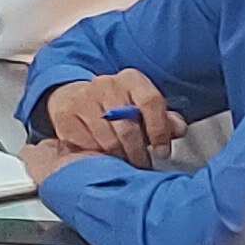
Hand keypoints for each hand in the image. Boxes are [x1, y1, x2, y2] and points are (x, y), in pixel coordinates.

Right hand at [42, 71, 185, 167]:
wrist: (77, 98)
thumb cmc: (118, 107)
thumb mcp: (144, 109)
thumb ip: (165, 120)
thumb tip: (178, 129)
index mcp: (131, 80)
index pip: (151, 102)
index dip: (160, 131)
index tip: (162, 151)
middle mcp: (106, 84)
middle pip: (128, 126)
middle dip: (138, 152)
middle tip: (142, 164)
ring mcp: (83, 98)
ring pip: (108, 140)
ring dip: (119, 158)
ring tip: (124, 163)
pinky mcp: (66, 114)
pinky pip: (86, 145)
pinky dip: (96, 155)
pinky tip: (102, 156)